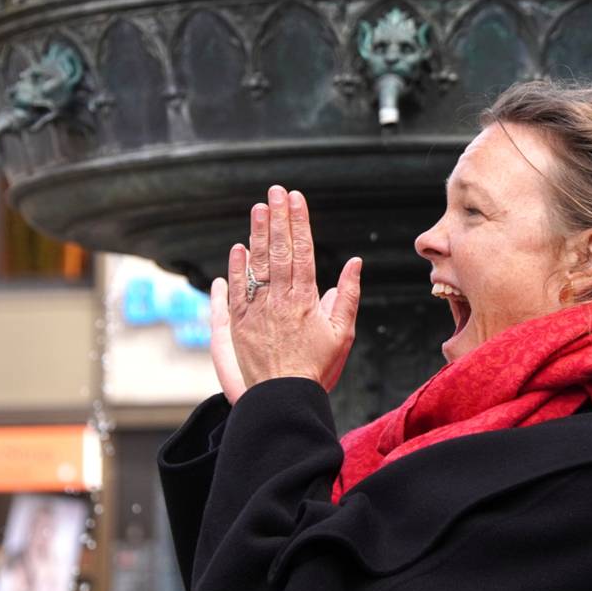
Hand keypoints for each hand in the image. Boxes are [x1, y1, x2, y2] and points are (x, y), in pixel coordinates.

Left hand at [212, 186, 361, 401]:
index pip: (302, 251)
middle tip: (276, 192)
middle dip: (278, 218)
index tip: (297, 198)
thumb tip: (354, 263)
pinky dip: (237, 267)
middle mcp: (279, 301)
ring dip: (258, 234)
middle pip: (279, 251)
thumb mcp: (342, 334)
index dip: (299, 222)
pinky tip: (238, 248)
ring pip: (257, 265)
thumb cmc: (316, 368)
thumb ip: (347, 295)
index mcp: (306, 300)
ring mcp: (257, 311)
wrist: (282, 398)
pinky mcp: (239, 324)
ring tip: (259, 208)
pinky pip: (237, 290)